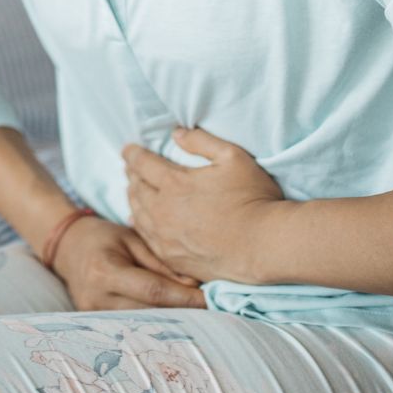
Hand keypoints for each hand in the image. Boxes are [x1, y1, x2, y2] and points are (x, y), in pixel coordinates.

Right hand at [50, 213, 207, 311]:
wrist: (66, 247)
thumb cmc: (102, 237)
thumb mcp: (131, 239)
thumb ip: (160, 263)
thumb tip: (195, 286)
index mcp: (105, 271)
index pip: (153, 291)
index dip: (185, 298)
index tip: (211, 300)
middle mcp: (97, 298)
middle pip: (151, 313)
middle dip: (183, 312)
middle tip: (213, 310)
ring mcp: (92, 315)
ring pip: (143, 325)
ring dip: (171, 321)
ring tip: (197, 316)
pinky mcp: (93, 324)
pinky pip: (131, 326)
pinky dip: (153, 324)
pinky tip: (172, 321)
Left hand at [123, 125, 286, 283]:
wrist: (265, 246)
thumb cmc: (253, 198)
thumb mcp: (232, 158)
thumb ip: (202, 142)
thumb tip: (176, 134)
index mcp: (174, 183)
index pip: (143, 164)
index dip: (133, 154)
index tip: (127, 149)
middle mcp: (163, 210)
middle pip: (136, 188)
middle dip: (131, 175)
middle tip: (129, 168)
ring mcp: (165, 237)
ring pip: (137, 213)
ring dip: (132, 198)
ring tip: (132, 190)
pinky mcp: (172, 258)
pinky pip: (146, 238)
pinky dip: (139, 224)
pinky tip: (138, 221)